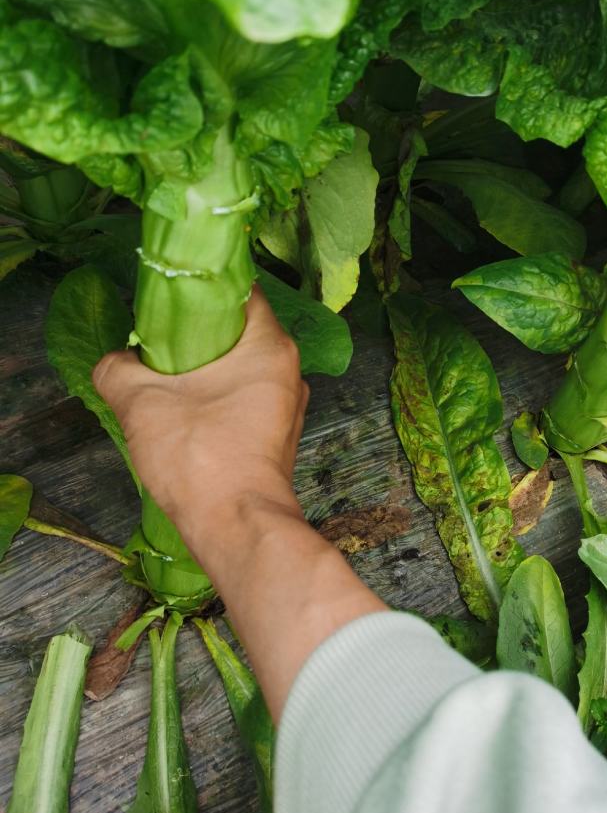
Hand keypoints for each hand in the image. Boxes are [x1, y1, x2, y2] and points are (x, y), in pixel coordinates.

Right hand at [92, 286, 308, 542]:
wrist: (237, 526)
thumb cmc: (200, 456)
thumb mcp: (142, 404)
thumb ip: (118, 369)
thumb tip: (112, 360)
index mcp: (270, 346)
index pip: (242, 291)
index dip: (205, 285)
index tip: (171, 292)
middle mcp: (289, 370)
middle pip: (242, 329)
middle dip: (201, 329)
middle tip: (160, 335)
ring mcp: (288, 405)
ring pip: (245, 367)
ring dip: (209, 367)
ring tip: (168, 374)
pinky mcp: (279, 434)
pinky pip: (248, 397)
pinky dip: (220, 395)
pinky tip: (188, 409)